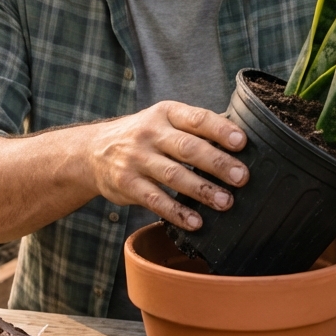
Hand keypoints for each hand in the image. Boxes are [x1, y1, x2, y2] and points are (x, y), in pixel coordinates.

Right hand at [87, 102, 248, 230]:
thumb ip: (194, 128)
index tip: (241, 142)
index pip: (196, 118)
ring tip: (225, 202)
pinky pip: (155, 200)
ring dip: (201, 190)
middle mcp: (150, 133)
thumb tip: (240, 140)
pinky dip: (176, 212)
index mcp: (165, 113)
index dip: (219, 129)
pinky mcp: (127, 184)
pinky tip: (196, 222)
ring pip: (173, 175)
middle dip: (217, 163)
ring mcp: (136, 159)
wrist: (93, 151)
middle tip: (242, 177)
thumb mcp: (164, 121)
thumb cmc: (144, 136)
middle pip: (187, 148)